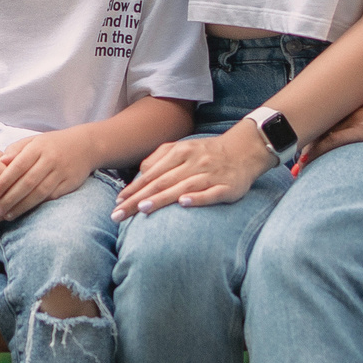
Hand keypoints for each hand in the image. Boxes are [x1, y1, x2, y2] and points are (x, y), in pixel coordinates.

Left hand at [0, 130, 94, 222]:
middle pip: (28, 182)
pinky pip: (53, 197)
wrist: (85, 145)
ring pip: (40, 192)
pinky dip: (39, 205)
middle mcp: (50, 160)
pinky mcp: (70, 183)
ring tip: (8, 215)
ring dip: (23, 206)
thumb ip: (15, 150)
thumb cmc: (51, 144)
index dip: (5, 180)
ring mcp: (61, 172)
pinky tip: (26, 212)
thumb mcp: (33, 141)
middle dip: (11, 198)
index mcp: (38, 147)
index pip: (18, 166)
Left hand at [114, 126, 278, 217]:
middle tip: (119, 214)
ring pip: (182, 187)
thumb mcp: (182, 148)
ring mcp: (210, 175)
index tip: (117, 202)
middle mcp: (193, 163)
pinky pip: (211, 193)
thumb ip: (159, 157)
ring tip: (143, 208)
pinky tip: (184, 204)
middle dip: (138, 199)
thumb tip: (140, 172)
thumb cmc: (207, 153)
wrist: (244, 150)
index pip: (151, 174)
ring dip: (162, 198)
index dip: (133, 189)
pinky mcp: (227, 187)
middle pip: (161, 182)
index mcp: (180, 153)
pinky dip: (198, 198)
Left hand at [300, 93, 362, 162]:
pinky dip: (317, 152)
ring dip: (309, 150)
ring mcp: (355, 118)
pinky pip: (330, 142)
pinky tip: (306, 161)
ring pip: (322, 134)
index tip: (310, 144)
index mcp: (362, 106)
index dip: (320, 133)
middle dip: (309, 143)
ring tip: (299, 165)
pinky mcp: (360, 129)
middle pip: (323, 126)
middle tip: (298, 158)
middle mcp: (354, 110)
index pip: (333, 120)